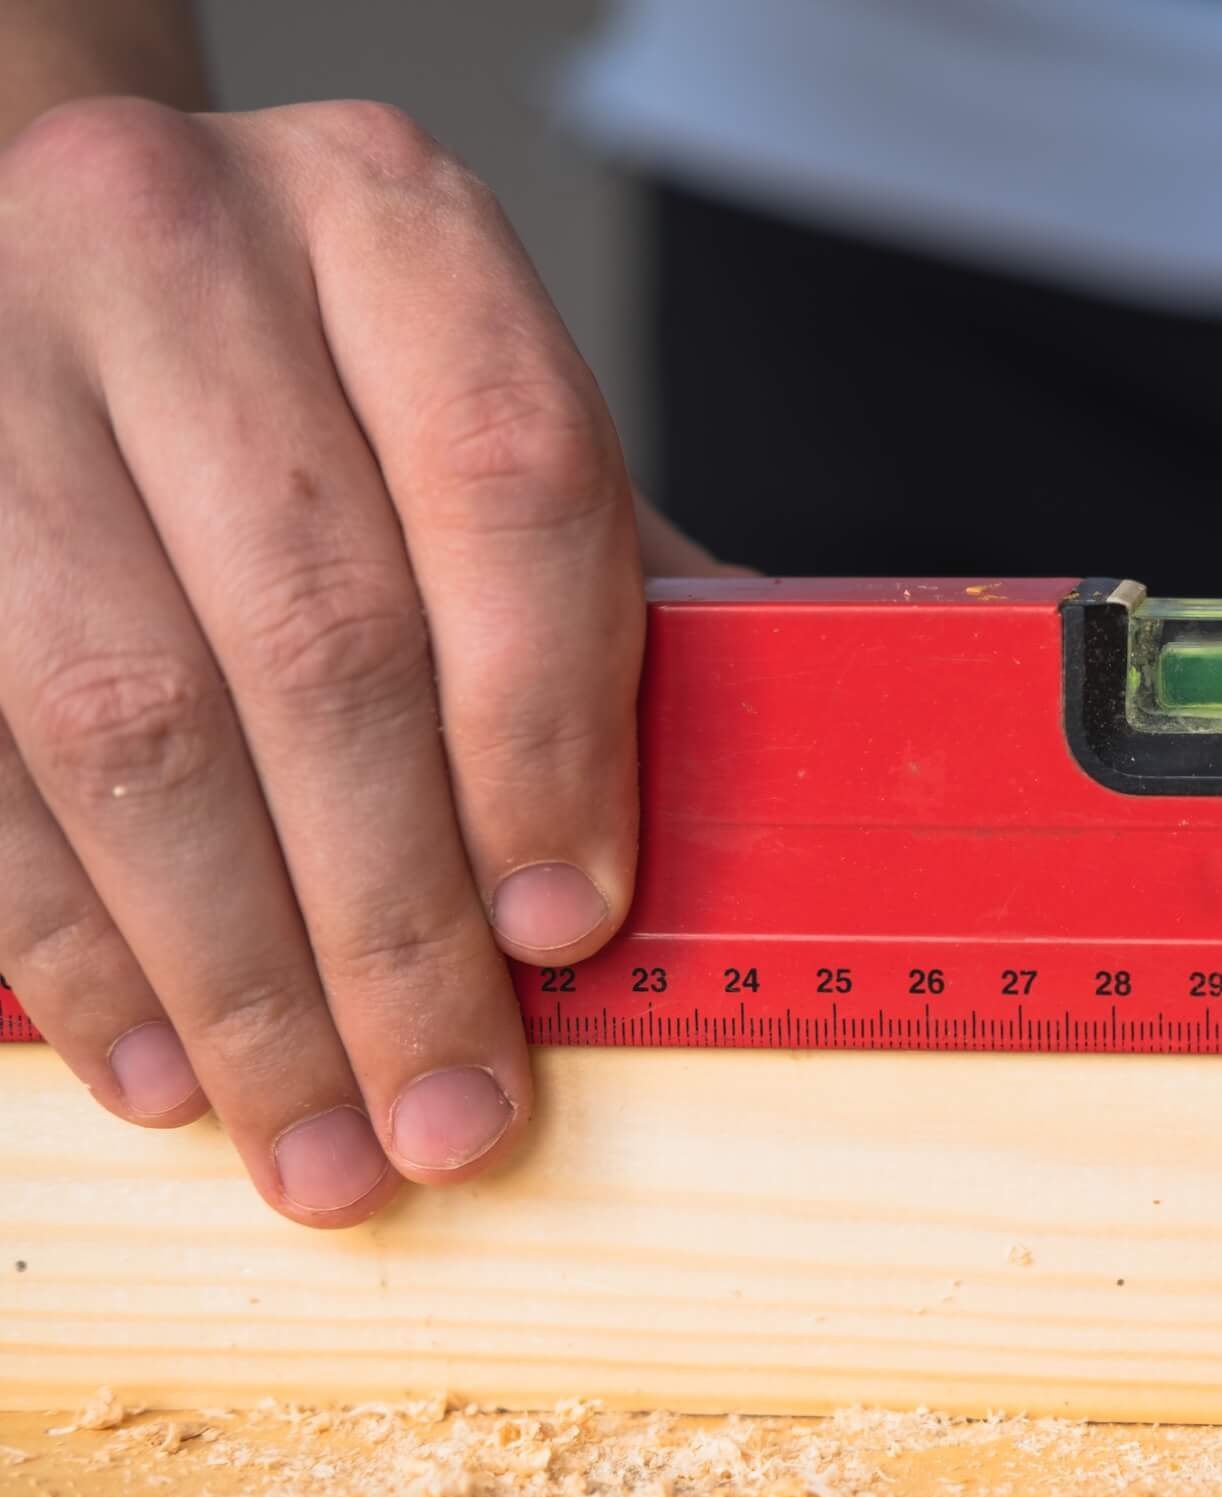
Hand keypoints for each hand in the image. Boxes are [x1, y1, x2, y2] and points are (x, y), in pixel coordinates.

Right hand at [0, 97, 658, 1226]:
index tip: (568, 931)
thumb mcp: (473, 418)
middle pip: (316, 637)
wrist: (87, 261)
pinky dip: (75, 944)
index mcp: (389, 225)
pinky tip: (164, 1071)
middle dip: (392, 922)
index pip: (505, 485)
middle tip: (455, 1114)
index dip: (544, 732)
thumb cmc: (330, 383)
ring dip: (236, 979)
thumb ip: (594, 599)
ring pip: (124, 721)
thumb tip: (748, 834)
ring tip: (321, 1148)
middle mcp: (175, 256)